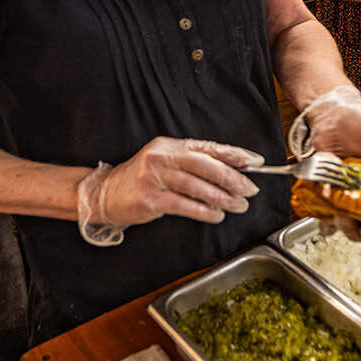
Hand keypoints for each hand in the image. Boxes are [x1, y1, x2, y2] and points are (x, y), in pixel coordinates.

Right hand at [90, 137, 260, 227]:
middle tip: (250, 189)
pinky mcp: (150, 199)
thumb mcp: (166, 162)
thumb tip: (233, 171)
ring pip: (198, 187)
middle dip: (233, 178)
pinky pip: (185, 205)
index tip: (255, 162)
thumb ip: (194, 164)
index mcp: (171, 145)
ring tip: (237, 206)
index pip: (210, 147)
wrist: (105, 194)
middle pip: (207, 166)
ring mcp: (154, 177)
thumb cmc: (142, 179)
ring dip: (222, 198)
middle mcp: (163, 157)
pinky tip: (216, 215)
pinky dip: (204, 211)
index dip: (235, 155)